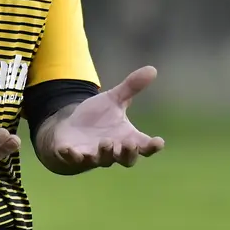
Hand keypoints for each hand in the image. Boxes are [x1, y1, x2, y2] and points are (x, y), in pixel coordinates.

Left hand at [37, 66, 164, 171]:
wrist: (71, 129)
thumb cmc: (97, 118)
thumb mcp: (114, 100)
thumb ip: (131, 88)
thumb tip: (152, 69)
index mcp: (126, 138)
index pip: (144, 147)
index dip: (152, 146)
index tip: (159, 142)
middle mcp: (113, 151)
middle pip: (126, 160)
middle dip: (129, 153)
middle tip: (130, 144)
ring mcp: (93, 155)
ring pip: (103, 160)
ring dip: (105, 153)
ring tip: (106, 142)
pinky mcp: (74, 156)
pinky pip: (74, 160)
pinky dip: (72, 156)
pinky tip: (69, 150)